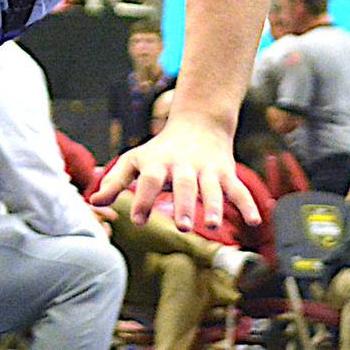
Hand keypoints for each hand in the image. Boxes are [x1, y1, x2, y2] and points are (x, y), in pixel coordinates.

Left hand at [87, 113, 256, 232]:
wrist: (199, 122)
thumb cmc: (161, 149)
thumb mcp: (136, 160)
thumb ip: (115, 181)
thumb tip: (93, 201)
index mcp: (159, 163)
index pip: (150, 180)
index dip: (143, 199)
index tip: (137, 219)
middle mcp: (184, 166)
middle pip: (184, 186)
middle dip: (184, 206)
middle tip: (182, 227)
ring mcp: (207, 169)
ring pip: (212, 188)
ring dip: (213, 206)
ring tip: (213, 225)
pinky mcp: (226, 173)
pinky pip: (238, 189)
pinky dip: (248, 203)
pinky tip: (256, 220)